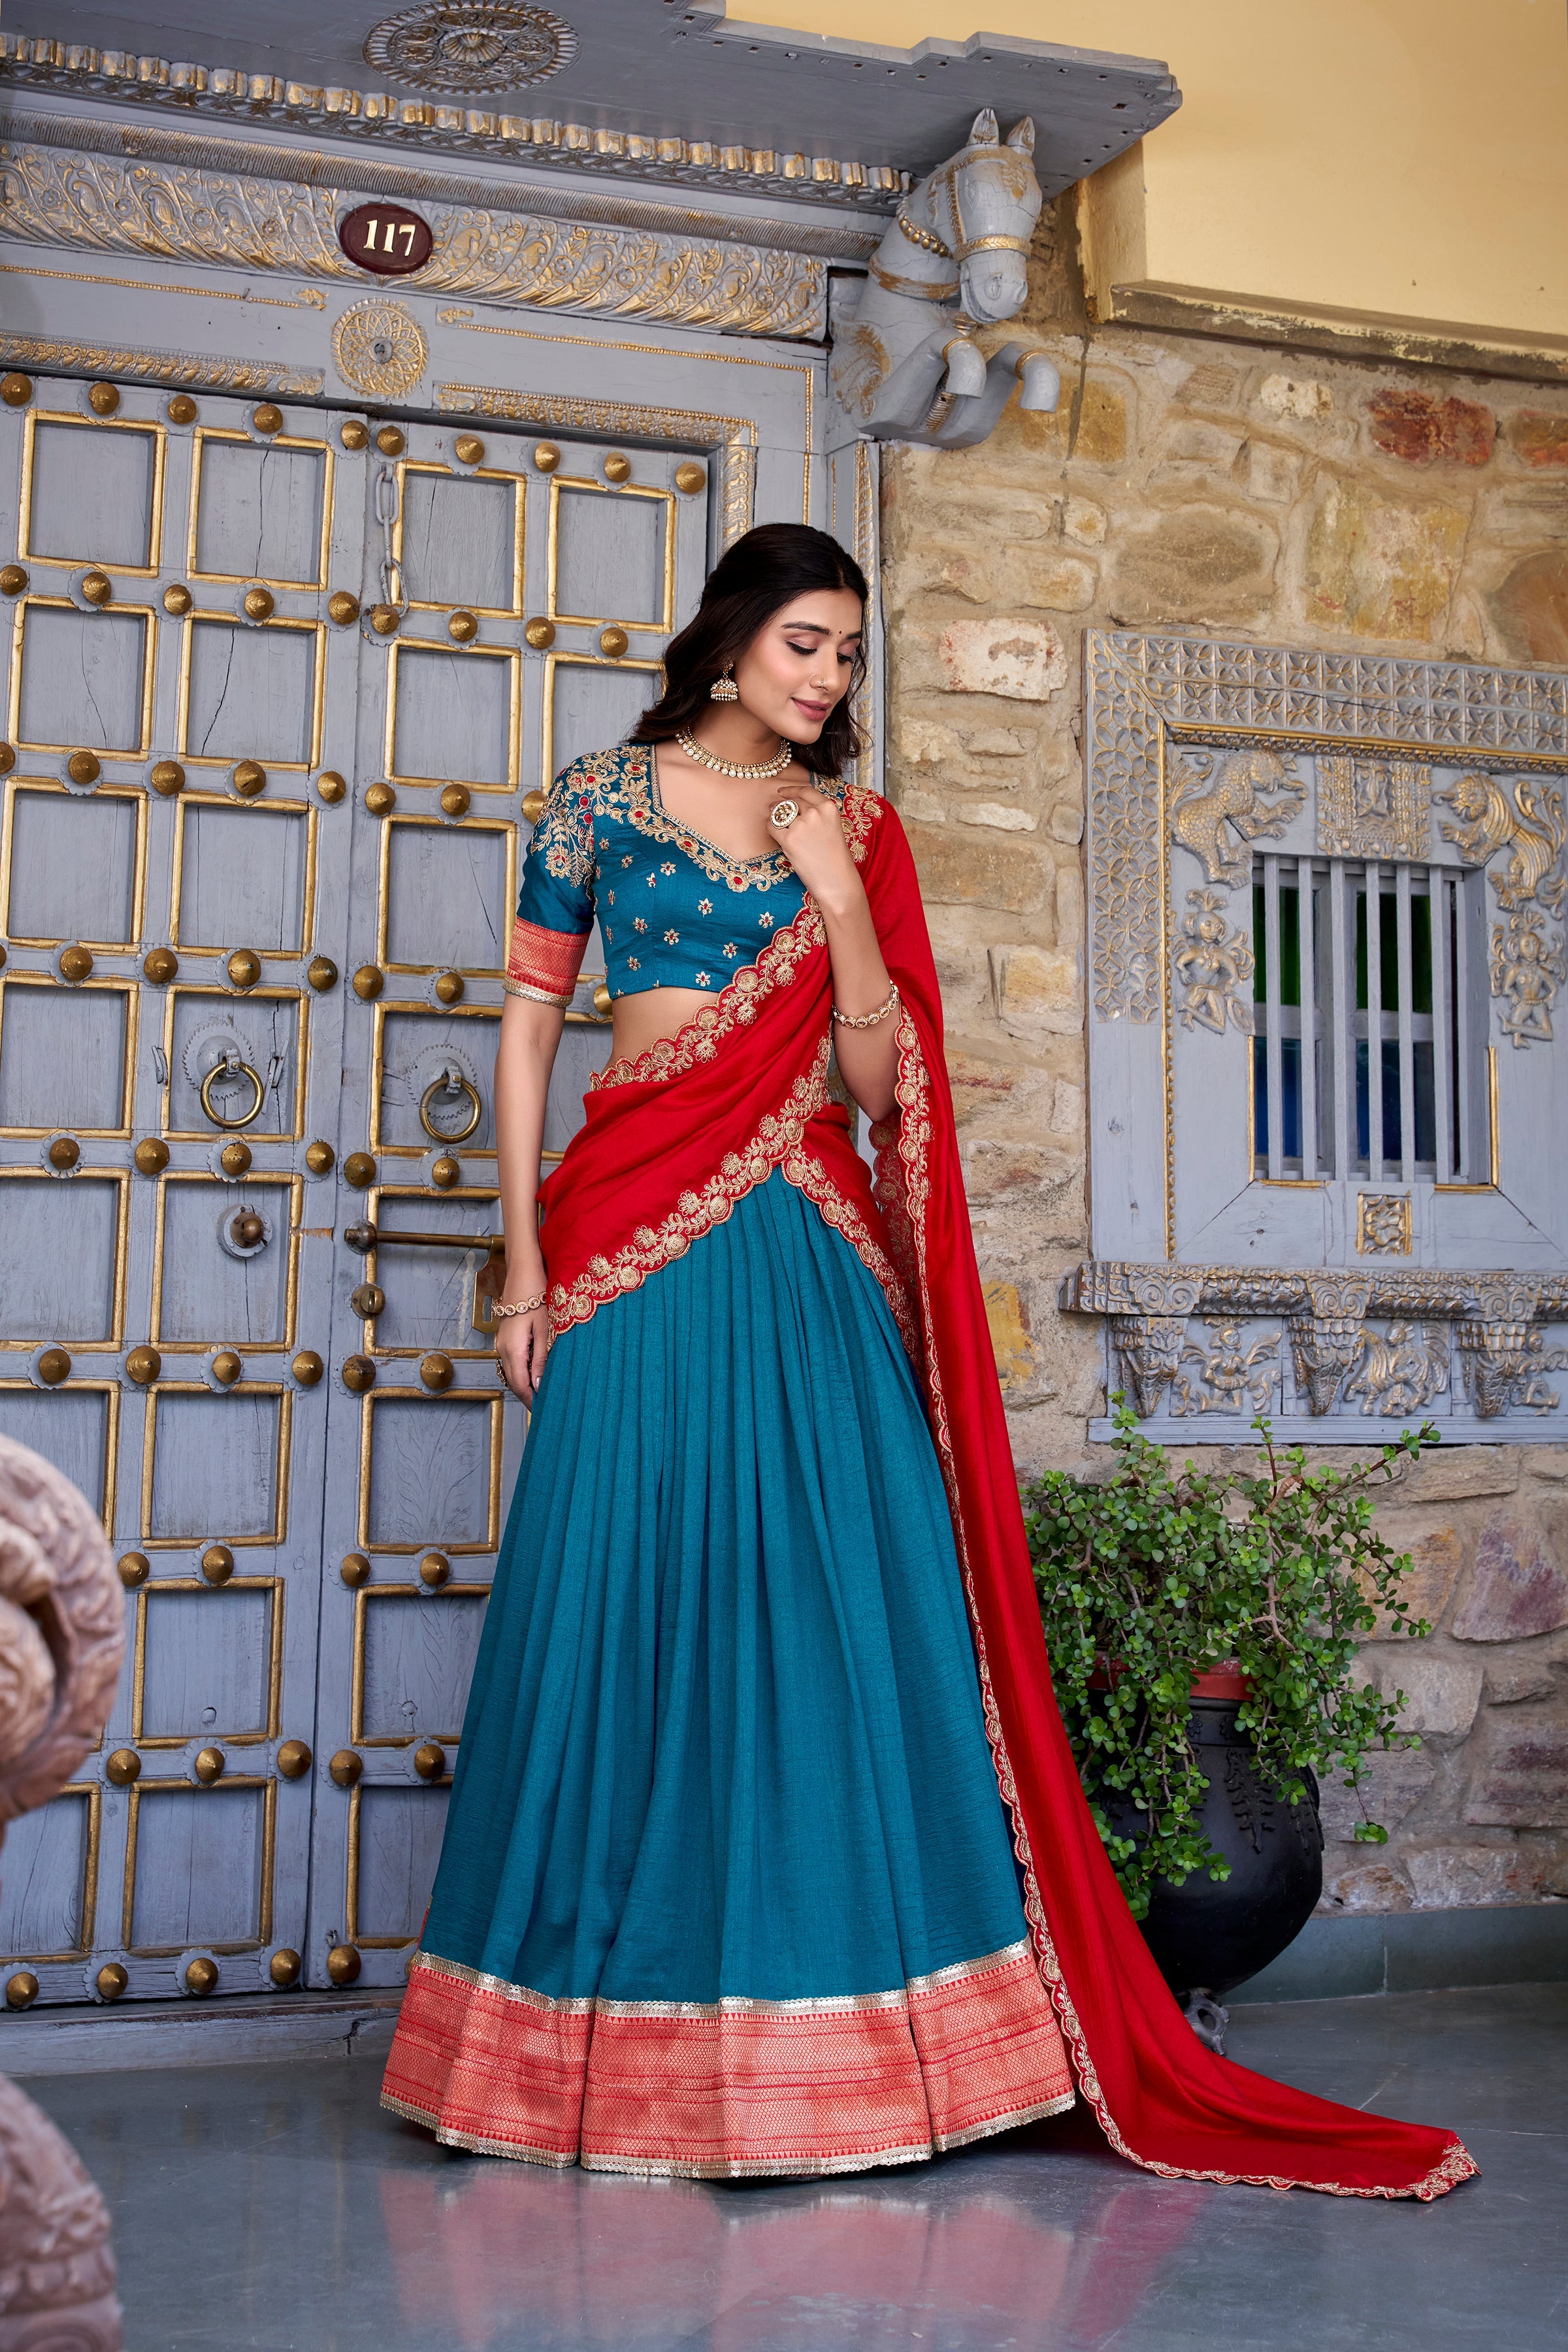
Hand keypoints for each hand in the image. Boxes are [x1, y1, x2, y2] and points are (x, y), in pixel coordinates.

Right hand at [496, 1305, 550, 1406]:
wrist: (523, 1273)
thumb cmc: (537, 1297)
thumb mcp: (544, 1330)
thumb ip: (540, 1359)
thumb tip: (539, 1385)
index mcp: (513, 1349)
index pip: (519, 1384)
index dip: (529, 1399)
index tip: (542, 1410)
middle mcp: (503, 1348)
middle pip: (513, 1380)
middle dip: (527, 1394)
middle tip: (545, 1405)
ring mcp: (501, 1343)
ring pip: (511, 1371)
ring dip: (524, 1383)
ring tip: (542, 1392)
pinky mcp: (505, 1337)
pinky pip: (511, 1361)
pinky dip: (521, 1371)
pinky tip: (534, 1372)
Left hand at [767, 781, 861, 915]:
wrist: (836, 880)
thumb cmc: (834, 858)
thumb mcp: (832, 828)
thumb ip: (817, 815)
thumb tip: (791, 806)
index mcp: (828, 807)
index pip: (806, 791)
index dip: (791, 789)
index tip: (782, 791)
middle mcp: (815, 812)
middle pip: (791, 802)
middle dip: (780, 805)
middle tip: (773, 808)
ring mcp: (801, 825)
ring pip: (779, 813)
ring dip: (774, 817)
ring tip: (776, 824)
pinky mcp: (789, 838)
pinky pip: (772, 827)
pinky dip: (770, 829)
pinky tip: (774, 834)